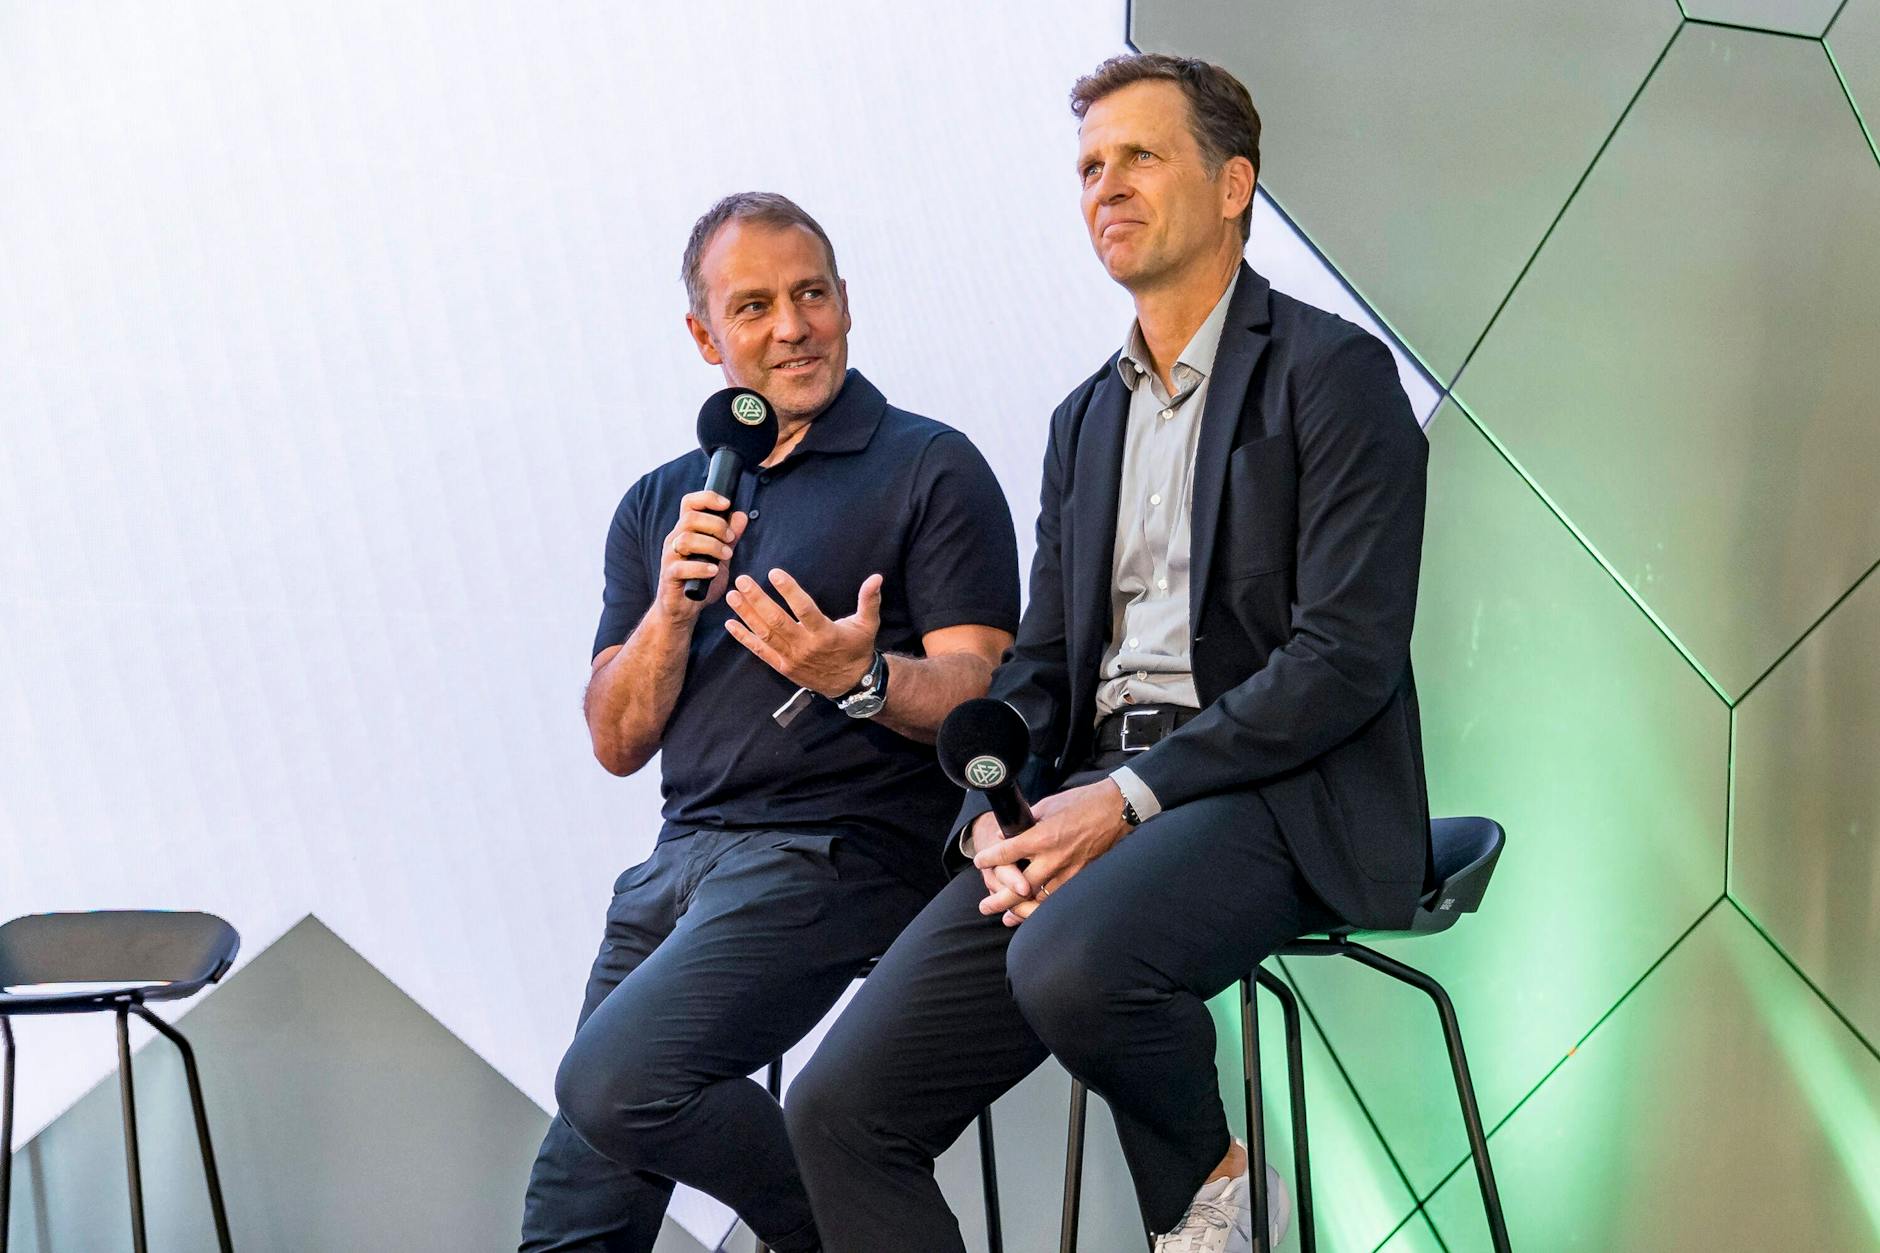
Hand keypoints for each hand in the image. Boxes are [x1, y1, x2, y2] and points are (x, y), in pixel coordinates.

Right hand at [654, 491, 748, 620]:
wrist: (683, 609)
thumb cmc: (700, 580)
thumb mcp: (720, 556)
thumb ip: (729, 537)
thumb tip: (741, 515)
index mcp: (686, 530)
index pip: (689, 503)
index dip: (707, 498)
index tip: (727, 504)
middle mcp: (675, 539)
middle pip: (690, 518)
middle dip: (716, 525)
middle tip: (731, 538)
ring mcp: (670, 557)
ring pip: (686, 539)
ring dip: (711, 545)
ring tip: (726, 556)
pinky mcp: (669, 576)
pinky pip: (681, 567)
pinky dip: (700, 567)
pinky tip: (714, 571)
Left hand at [724, 569, 882, 697]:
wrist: (853, 684)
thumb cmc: (858, 648)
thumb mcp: (868, 624)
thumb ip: (869, 600)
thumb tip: (877, 577)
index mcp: (825, 633)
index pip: (804, 609)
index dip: (789, 591)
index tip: (774, 573)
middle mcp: (806, 646)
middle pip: (777, 621)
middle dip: (757, 599)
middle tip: (742, 580)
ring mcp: (792, 658)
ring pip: (765, 634)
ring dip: (746, 614)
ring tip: (732, 595)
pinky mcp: (783, 666)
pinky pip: (760, 651)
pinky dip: (744, 638)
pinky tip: (730, 623)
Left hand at [973, 778, 1131, 926]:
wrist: (1119, 808)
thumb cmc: (1084, 801)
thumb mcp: (1049, 805)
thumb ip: (1029, 820)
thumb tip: (1011, 831)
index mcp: (1042, 836)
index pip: (1007, 853)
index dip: (989, 859)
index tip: (980, 861)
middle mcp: (1054, 858)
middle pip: (1019, 888)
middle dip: (998, 899)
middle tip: (984, 906)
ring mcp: (1070, 871)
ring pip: (1039, 900)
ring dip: (1020, 910)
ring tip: (1005, 916)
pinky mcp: (1083, 877)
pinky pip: (1059, 898)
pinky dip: (1044, 907)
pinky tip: (1034, 912)